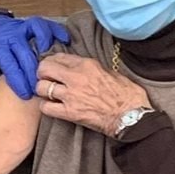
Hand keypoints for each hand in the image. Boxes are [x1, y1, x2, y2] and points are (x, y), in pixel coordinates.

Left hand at [0, 14, 70, 99]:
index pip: (9, 65)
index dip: (18, 81)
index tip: (25, 94)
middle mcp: (11, 35)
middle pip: (26, 53)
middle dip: (33, 73)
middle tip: (39, 87)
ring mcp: (23, 27)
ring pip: (37, 31)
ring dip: (46, 45)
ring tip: (52, 62)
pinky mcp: (32, 24)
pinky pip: (46, 24)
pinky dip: (57, 31)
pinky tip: (64, 40)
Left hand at [34, 52, 150, 138]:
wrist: (132, 117)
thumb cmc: (127, 96)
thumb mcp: (111, 73)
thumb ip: (93, 69)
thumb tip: (82, 69)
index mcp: (87, 64)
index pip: (59, 57)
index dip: (53, 61)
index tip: (52, 66)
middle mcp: (76, 77)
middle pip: (44, 68)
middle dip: (42, 73)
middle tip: (45, 78)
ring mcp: (71, 95)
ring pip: (42, 87)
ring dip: (43, 90)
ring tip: (47, 94)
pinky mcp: (70, 113)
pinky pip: (46, 107)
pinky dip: (46, 107)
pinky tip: (51, 107)